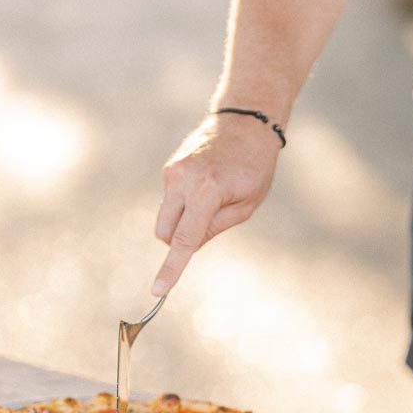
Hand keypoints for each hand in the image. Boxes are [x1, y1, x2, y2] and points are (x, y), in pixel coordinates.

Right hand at [152, 114, 281, 294]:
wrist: (246, 121)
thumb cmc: (254, 166)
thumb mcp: (246, 204)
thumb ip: (215, 228)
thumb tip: (187, 248)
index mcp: (207, 191)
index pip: (184, 240)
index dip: (171, 269)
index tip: (158, 290)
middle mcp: (183, 180)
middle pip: (166, 233)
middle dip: (180, 241)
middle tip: (212, 223)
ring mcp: (172, 172)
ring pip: (165, 218)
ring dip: (183, 221)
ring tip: (213, 197)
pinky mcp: (169, 168)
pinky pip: (170, 201)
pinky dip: (184, 203)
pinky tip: (206, 185)